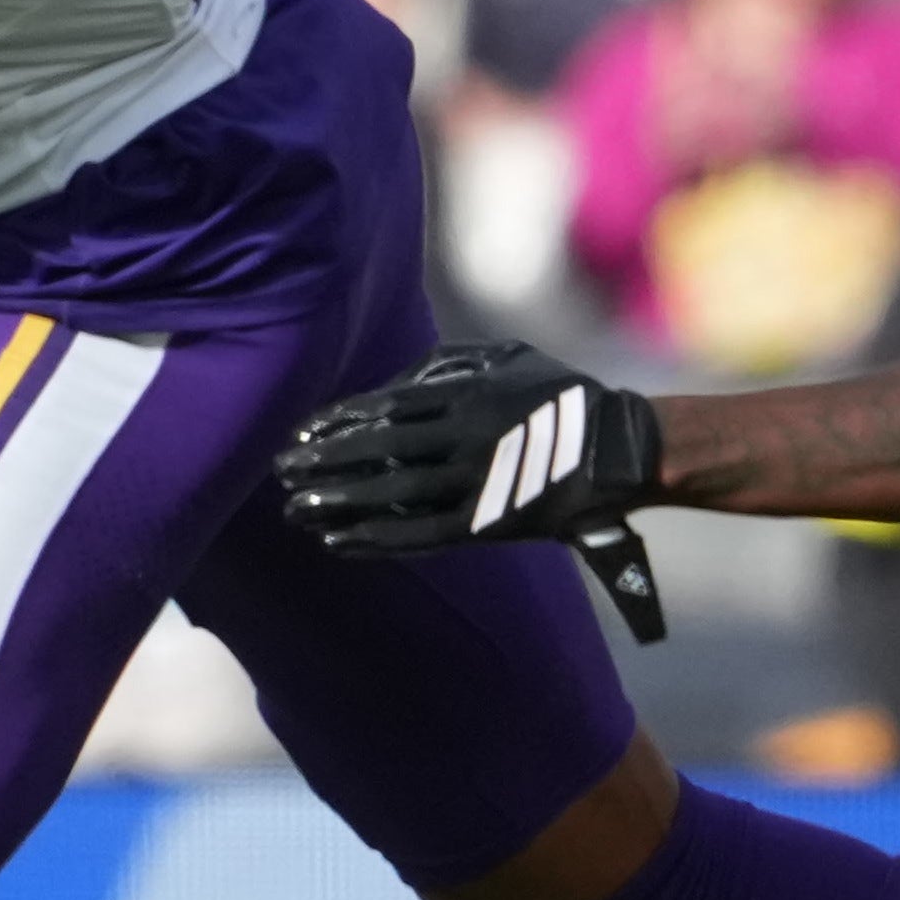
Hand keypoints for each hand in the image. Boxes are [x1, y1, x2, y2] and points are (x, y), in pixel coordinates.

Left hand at [274, 343, 673, 640]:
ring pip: (392, 495)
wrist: (618, 450)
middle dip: (325, 461)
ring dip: (340, 502)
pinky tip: (340, 541)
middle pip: (378, 450)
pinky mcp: (487, 524)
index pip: (385, 408)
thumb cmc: (560, 396)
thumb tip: (393, 385)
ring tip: (296, 509)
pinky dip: (377, 539)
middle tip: (282, 470)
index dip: (339, 422)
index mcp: (468, 394)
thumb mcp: (507, 358)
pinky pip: (420, 535)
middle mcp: (464, 438)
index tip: (302, 432)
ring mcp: (475, 484)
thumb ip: (448, 365)